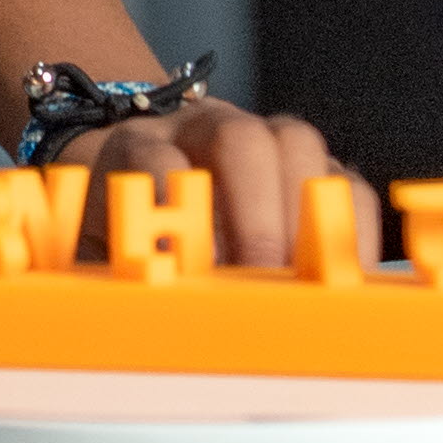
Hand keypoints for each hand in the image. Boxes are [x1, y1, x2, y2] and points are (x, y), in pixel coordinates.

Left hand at [68, 95, 377, 268]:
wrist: (132, 165)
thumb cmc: (115, 219)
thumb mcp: (90, 240)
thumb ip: (100, 269)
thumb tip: (121, 316)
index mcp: (135, 143)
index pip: (151, 156)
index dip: (171, 204)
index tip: (185, 263)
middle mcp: (198, 127)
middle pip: (236, 136)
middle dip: (254, 211)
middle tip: (260, 276)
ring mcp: (259, 137)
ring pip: (294, 142)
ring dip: (304, 213)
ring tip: (304, 279)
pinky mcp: (307, 167)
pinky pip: (344, 179)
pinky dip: (351, 225)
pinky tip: (343, 276)